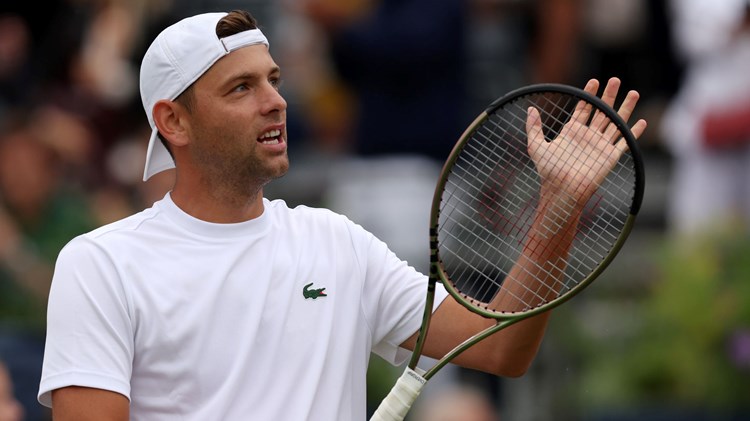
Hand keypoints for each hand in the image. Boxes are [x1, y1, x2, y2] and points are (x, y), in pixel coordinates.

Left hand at [526, 77, 646, 206]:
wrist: (562, 190)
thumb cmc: (549, 171)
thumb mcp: (536, 147)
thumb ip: (533, 128)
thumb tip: (530, 109)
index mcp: (572, 132)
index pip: (584, 108)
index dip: (589, 95)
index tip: (594, 81)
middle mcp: (588, 136)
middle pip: (602, 111)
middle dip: (609, 95)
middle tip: (615, 79)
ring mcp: (600, 145)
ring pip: (615, 122)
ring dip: (625, 108)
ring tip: (633, 92)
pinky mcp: (610, 156)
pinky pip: (625, 142)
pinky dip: (633, 132)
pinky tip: (641, 122)